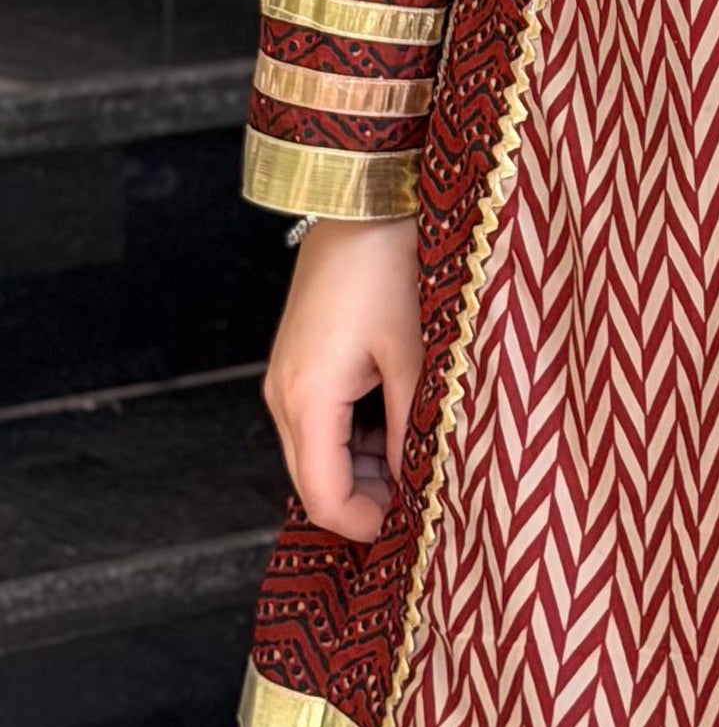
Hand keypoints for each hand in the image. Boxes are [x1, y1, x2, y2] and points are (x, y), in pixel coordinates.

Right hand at [262, 214, 423, 541]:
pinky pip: (322, 419)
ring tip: (422, 452)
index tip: (412, 528)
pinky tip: (402, 419)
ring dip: (366, 465)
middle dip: (368, 497)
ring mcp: (287, 376)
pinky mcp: (300, 360)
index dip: (366, 524)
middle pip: (316, 480)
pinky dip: (357, 434)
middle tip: (426, 494)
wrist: (363, 198)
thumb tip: (421, 486)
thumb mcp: (413, 353)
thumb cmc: (389, 267)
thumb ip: (413, 427)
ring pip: (320, 451)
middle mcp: (284, 395)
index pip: (324, 498)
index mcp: (307, 400)